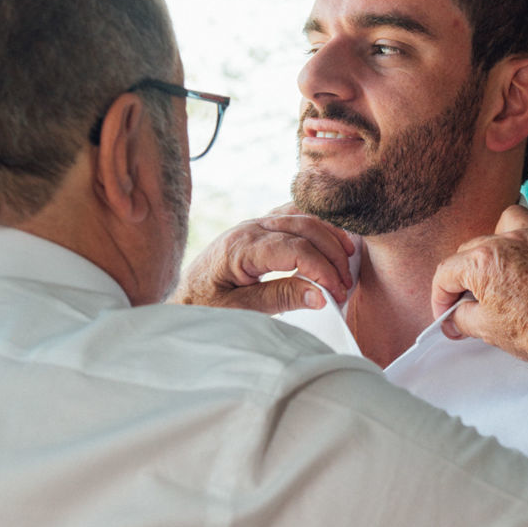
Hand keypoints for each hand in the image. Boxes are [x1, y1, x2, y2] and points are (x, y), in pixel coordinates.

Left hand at [174, 207, 354, 312]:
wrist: (182, 298)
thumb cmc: (206, 307)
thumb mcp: (240, 311)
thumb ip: (280, 299)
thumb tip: (321, 295)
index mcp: (242, 247)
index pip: (296, 248)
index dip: (323, 269)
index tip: (337, 293)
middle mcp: (249, 228)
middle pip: (305, 227)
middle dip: (332, 255)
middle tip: (344, 286)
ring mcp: (254, 224)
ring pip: (303, 216)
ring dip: (329, 237)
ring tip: (345, 263)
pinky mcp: (258, 228)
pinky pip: (294, 215)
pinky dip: (316, 226)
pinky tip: (330, 241)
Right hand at [431, 204, 527, 361]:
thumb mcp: (490, 331)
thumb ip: (464, 319)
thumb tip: (456, 318)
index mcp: (484, 261)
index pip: (446, 273)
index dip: (440, 297)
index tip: (447, 312)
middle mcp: (510, 240)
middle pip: (472, 249)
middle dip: (467, 275)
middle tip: (472, 301)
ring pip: (507, 222)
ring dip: (499, 240)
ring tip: (503, 265)